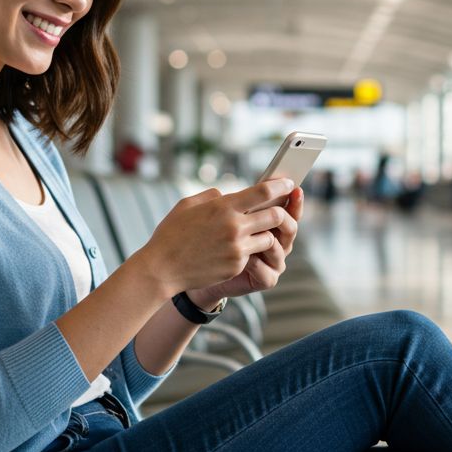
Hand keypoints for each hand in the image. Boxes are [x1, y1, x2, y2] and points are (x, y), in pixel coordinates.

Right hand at [131, 179, 296, 299]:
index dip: (281, 185)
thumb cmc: (171, 233)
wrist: (161, 269)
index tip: (289, 183)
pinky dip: (249, 250)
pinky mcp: (236, 266)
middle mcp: (234, 227)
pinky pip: (253, 254)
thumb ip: (213, 197)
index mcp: (223, 207)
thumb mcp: (187, 205)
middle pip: (275, 215)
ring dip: (266, 234)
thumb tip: (229, 196)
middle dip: (281, 212)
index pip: (263, 192)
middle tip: (280, 210)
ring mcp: (237, 248)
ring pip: (269, 238)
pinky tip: (236, 249)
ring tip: (257, 232)